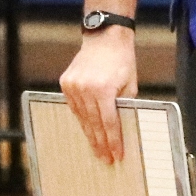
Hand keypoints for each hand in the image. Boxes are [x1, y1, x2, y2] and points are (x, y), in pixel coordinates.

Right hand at [59, 25, 138, 161]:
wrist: (105, 37)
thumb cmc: (122, 60)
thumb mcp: (130, 84)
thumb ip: (124, 106)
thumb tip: (121, 128)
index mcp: (103, 89)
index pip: (109, 123)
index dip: (113, 141)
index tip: (117, 155)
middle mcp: (85, 89)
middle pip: (93, 124)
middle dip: (101, 143)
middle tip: (106, 159)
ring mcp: (73, 86)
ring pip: (82, 118)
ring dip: (90, 134)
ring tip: (97, 149)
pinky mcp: (66, 82)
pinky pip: (74, 107)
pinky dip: (81, 118)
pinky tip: (87, 130)